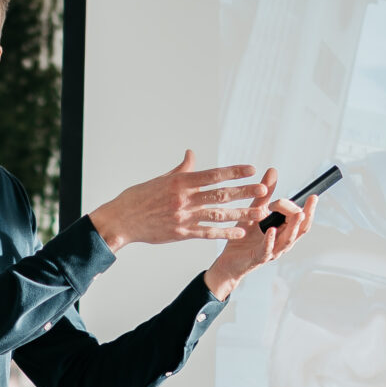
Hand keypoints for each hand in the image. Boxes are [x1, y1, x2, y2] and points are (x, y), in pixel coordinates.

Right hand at [88, 152, 269, 250]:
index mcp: (180, 182)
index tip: (252, 169)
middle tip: (263, 190)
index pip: (213, 175)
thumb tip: (192, 153)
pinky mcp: (181, 233)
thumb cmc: (138, 197)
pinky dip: (225, 233)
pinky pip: (207, 233)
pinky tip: (240, 232)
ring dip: (241, 214)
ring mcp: (183, 217)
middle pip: (220, 195)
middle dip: (244, 192)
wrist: (121, 220)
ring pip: (218, 215)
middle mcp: (184, 199)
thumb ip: (181, 169)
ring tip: (260, 212)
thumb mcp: (160, 179)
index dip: (234, 172)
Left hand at [203, 191, 317, 299]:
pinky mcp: (258, 258)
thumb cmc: (243, 238)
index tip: (277, 200)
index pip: (296, 217)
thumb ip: (265, 194)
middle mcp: (282, 242)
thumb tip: (273, 170)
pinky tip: (271, 230)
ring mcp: (272, 251)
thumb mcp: (255, 212)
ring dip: (293, 226)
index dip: (291, 206)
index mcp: (283, 231)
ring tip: (298, 214)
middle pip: (300, 228)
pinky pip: (267, 249)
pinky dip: (270, 240)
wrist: (227, 261)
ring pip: (288, 239)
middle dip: (308, 213)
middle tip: (312, 200)